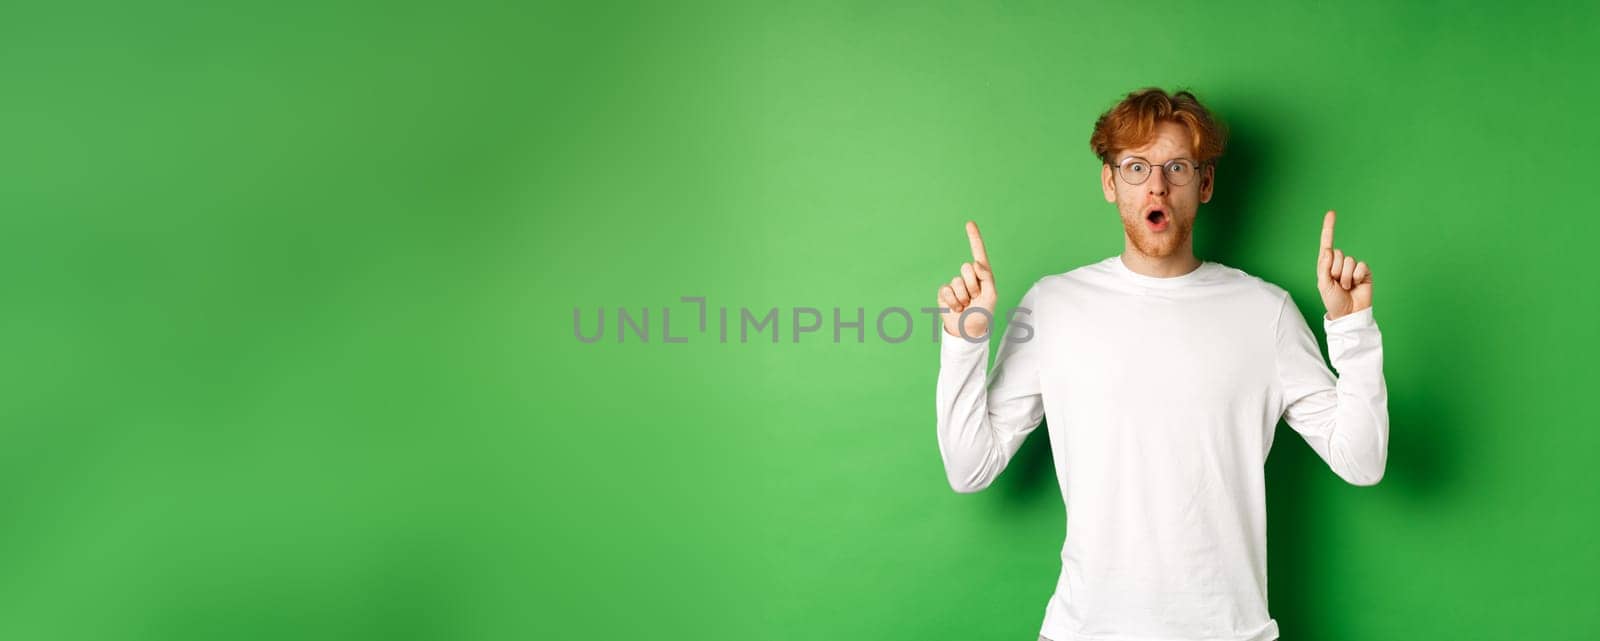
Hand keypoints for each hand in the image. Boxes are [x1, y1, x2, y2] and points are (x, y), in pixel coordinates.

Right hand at [937, 221, 997, 338]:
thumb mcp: (992, 296)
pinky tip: (957, 308)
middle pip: (967, 268)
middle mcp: (969, 277)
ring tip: (966, 306)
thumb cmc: (983, 313)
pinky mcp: (944, 293)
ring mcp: (956, 284)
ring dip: (963, 297)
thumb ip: (987, 278)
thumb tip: (976, 263)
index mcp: (983, 276)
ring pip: (957, 282)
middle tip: (975, 299)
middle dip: (973, 285)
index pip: (978, 253)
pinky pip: (946, 290)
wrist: (967, 331)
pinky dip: (953, 302)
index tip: (969, 223)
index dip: (974, 238)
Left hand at [1317, 210, 1372, 319]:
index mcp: (1327, 265)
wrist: (1349, 313)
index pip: (1327, 244)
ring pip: (1348, 261)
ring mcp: (1352, 267)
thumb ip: (1324, 267)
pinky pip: (1360, 266)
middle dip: (1335, 270)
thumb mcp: (1323, 285)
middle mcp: (1339, 263)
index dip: (1329, 228)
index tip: (1332, 212)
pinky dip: (1356, 276)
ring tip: (1345, 287)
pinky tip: (1356, 285)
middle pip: (1337, 253)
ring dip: (1345, 276)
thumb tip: (1328, 251)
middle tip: (1337, 284)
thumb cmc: (1334, 301)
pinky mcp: (1364, 272)